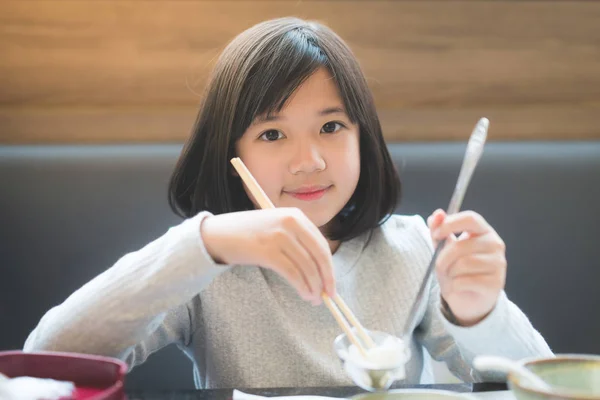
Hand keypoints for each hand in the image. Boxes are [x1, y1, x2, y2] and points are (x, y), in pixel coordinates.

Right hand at [200, 208, 334, 304]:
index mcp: (296, 215)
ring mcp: (279, 236)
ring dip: (313, 286)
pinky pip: (292, 273)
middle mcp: (290, 222)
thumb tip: (320, 272)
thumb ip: (297, 241)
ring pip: (306, 266)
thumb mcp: (276, 227)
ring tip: (313, 299)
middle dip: (326, 278)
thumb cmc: (248, 235)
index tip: (332, 283)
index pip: (321, 244)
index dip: (329, 267)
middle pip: (318, 255)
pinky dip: (301, 286)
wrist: (217, 234)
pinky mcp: (268, 251)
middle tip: (328, 296)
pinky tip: (304, 294)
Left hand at [428, 209, 506, 325]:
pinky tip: (456, 287)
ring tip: (450, 278)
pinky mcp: (495, 283)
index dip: (450, 224)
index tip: (436, 235)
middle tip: (440, 267)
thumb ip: (439, 231)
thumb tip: (436, 214)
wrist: (470, 299)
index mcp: (484, 231)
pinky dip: (453, 286)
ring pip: (462, 264)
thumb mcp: (445, 248)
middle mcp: (495, 244)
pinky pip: (464, 281)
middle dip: (442, 258)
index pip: (470, 219)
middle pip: (460, 246)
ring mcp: (498, 264)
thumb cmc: (457, 269)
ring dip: (448, 273)